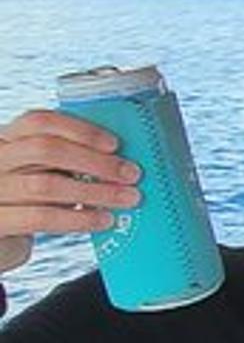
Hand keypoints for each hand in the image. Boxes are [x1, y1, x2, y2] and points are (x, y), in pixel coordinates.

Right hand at [0, 110, 141, 272]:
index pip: (39, 122)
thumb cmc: (27, 200)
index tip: (114, 144)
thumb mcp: (38, 172)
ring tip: (128, 198)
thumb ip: (66, 162)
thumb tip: (121, 163)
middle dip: (94, 161)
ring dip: (95, 192)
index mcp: (7, 140)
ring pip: (46, 185)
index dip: (79, 131)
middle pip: (45, 150)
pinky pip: (40, 217)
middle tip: (132, 174)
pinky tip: (104, 220)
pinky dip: (78, 219)